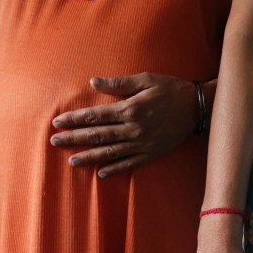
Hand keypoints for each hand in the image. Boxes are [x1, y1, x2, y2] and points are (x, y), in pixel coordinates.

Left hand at [51, 73, 198, 176]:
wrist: (198, 107)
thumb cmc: (171, 89)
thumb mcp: (146, 79)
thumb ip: (119, 83)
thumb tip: (93, 82)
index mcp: (129, 109)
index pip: (94, 116)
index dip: (74, 119)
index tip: (57, 122)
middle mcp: (133, 128)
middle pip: (97, 135)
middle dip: (74, 138)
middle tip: (54, 142)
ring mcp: (142, 143)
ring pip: (110, 152)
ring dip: (89, 156)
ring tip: (71, 161)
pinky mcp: (152, 153)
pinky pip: (130, 163)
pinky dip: (115, 169)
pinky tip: (101, 173)